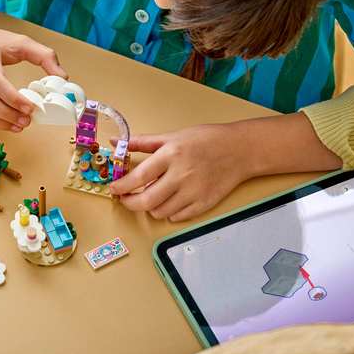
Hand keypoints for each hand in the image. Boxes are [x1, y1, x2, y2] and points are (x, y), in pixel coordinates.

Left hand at [109, 123, 251, 221]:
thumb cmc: (206, 140)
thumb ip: (142, 142)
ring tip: (150, 195)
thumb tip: (116, 143)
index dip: (122, 186)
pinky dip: (167, 211)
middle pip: (146, 201)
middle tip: (125, 198)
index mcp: (171, 155)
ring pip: (159, 212)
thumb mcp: (172, 136)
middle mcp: (182, 175)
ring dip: (149, 207)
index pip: (139, 177)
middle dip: (129, 203)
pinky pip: (176, 217)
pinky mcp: (204, 204)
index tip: (114, 188)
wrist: (239, 150)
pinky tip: (169, 199)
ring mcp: (194, 192)